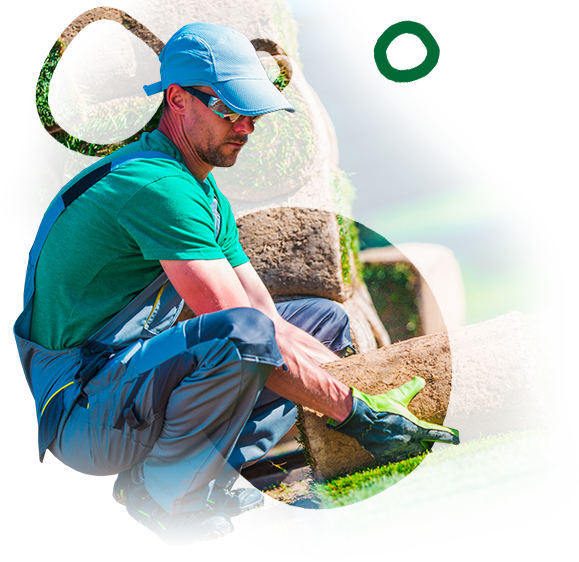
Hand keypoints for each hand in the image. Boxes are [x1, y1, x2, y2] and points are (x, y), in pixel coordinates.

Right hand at [327, 377, 458, 463]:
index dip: (448, 437)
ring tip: (419, 454)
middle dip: (432, 449)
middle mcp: (408, 442)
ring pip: (411, 457)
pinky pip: (395, 460)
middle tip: (438, 449)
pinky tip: (399, 456)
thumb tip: (421, 380)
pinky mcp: (384, 456)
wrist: (359, 417)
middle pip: (426, 450)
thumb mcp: (397, 396)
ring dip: (416, 455)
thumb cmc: (380, 406)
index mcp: (415, 428)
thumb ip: (411, 389)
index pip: (437, 435)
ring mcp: (396, 451)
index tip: (457, 438)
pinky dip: (399, 458)